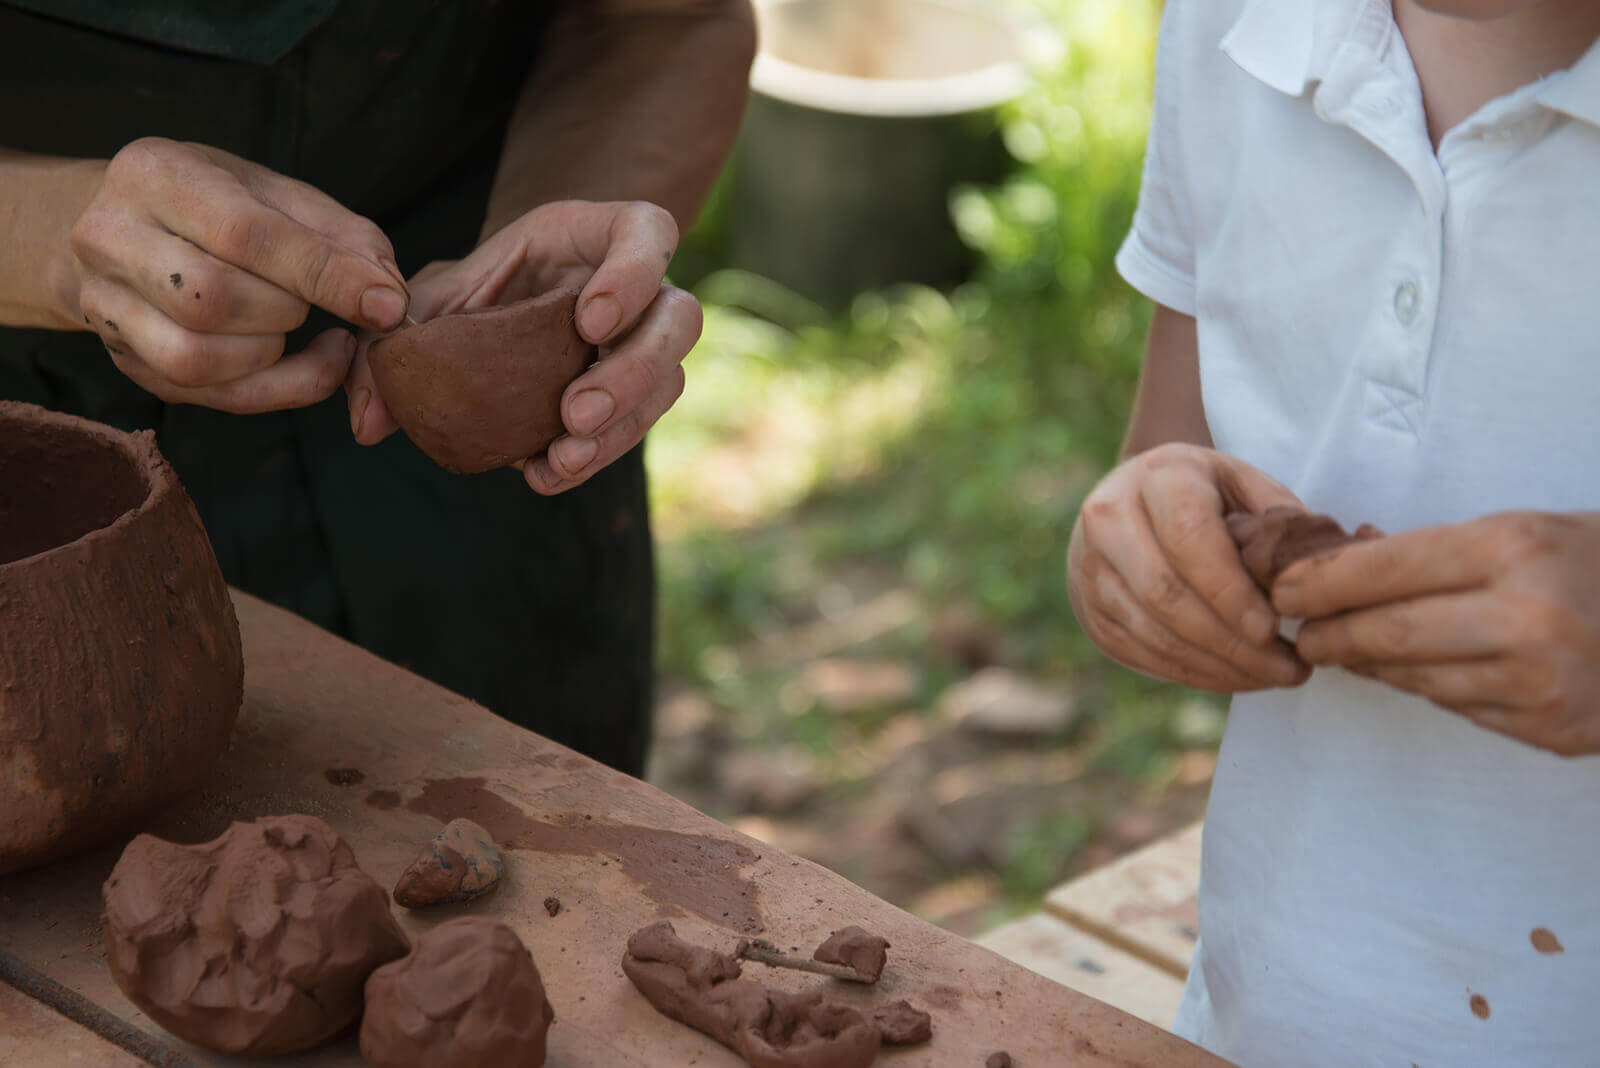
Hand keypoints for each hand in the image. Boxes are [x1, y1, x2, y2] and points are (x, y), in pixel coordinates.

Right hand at [68, 138, 408, 411]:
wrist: (132, 226)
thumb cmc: (223, 206)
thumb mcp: (283, 197)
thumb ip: (346, 239)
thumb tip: (390, 300)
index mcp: (155, 174)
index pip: (244, 234)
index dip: (324, 274)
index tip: (386, 303)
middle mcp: (110, 237)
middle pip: (212, 300)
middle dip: (287, 310)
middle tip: (309, 301)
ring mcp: (104, 303)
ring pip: (197, 358)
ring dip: (272, 352)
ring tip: (291, 324)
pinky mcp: (124, 358)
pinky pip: (208, 395)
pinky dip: (272, 388)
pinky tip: (297, 362)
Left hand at [345, 200, 698, 494]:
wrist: (497, 314)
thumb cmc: (476, 288)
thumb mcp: (432, 297)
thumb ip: (395, 340)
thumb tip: (368, 421)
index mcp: (599, 235)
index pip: (648, 234)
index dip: (631, 275)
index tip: (588, 322)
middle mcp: (640, 289)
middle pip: (677, 320)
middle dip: (631, 372)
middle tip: (575, 413)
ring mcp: (645, 345)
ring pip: (668, 382)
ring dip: (621, 427)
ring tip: (562, 457)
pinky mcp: (634, 396)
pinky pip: (636, 428)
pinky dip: (596, 456)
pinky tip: (547, 473)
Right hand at [1068, 443, 1311, 691]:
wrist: (1135, 501)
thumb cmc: (1207, 495)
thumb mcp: (1245, 484)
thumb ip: (1278, 518)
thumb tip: (1306, 575)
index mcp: (1156, 477)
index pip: (1188, 539)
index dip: (1230, 591)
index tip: (1273, 629)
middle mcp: (1109, 519)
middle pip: (1166, 594)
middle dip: (1233, 642)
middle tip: (1290, 667)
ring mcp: (1092, 569)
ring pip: (1154, 633)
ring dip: (1220, 666)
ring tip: (1274, 676)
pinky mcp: (1091, 613)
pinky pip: (1144, 654)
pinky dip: (1196, 674)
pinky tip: (1239, 676)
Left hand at [1276, 511, 1599, 755]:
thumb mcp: (1530, 531)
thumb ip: (1443, 553)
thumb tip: (1346, 567)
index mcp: (1514, 549)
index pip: (1384, 569)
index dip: (1320, 583)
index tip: (1281, 589)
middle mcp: (1525, 617)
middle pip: (1387, 634)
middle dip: (1329, 635)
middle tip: (1298, 634)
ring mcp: (1541, 683)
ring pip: (1417, 679)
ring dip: (1370, 667)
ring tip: (1344, 651)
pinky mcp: (1552, 732)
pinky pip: (1460, 707)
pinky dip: (1427, 688)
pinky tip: (1411, 672)